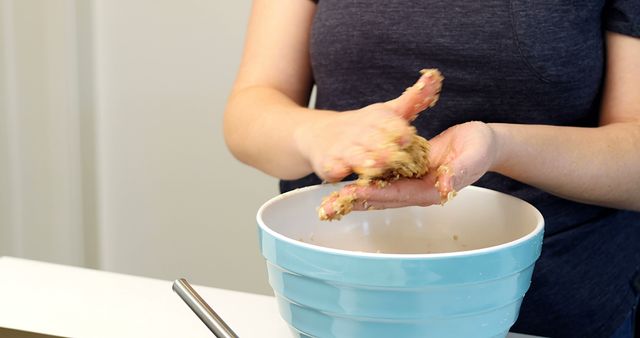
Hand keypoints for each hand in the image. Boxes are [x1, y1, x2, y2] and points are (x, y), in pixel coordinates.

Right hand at [294, 70, 442, 181]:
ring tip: (373, 166)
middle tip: (394, 156)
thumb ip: (414, 99)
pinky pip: (332, 166)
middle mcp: (359, 132)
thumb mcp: (388, 112)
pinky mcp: (328, 163)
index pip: (388, 122)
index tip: (407, 136)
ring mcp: (342, 148)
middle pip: (372, 140)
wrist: (320, 134)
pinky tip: (341, 173)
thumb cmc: (364, 127)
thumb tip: (434, 77)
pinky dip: (336, 169)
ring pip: (354, 154)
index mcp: (377, 118)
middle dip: (383, 148)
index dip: (397, 129)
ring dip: (363, 160)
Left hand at [325, 121, 499, 210]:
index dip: (377, 193)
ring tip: (327, 199)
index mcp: (429, 190)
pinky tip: (343, 179)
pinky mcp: (404, 170)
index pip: (398, 194)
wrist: (480, 143)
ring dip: (353, 194)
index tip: (356, 192)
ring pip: (376, 189)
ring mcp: (409, 181)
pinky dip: (362, 178)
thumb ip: (458, 174)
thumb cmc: (480, 149)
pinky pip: (380, 176)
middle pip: (381, 198)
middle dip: (355, 201)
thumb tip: (443, 189)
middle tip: (329, 206)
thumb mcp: (473, 157)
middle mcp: (415, 190)